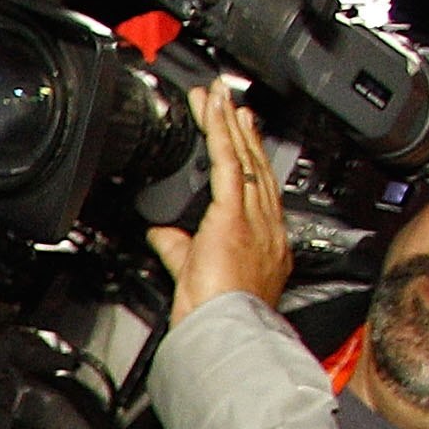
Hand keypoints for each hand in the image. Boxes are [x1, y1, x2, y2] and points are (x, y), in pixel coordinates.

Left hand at [147, 82, 291, 321]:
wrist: (225, 329)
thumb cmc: (217, 312)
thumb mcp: (193, 271)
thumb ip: (178, 248)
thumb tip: (161, 233)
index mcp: (263, 241)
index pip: (258, 189)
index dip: (252, 160)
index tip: (244, 138)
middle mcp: (266, 225)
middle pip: (256, 167)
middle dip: (243, 132)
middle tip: (234, 105)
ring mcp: (254, 218)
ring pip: (244, 159)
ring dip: (231, 125)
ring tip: (221, 99)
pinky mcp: (234, 215)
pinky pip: (230, 164)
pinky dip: (221, 135)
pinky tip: (215, 114)